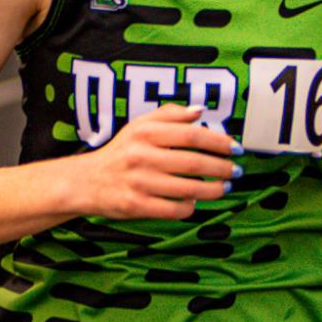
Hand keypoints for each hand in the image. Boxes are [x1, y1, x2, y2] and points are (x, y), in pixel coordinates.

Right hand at [86, 106, 237, 220]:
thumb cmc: (120, 153)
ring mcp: (138, 182)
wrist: (85, 182)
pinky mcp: (136, 206)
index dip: (219, 142)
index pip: (191, 135)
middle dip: (222, 168)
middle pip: (194, 163)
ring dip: (214, 190)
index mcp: (144, 132)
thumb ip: (169, 115)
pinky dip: (190, 207)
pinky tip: (194, 202)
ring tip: (225, 187)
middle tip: (236, 171)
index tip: (235, 148)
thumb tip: (200, 111)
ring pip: (188, 189)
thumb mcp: (138, 126)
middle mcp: (141, 156)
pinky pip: (174, 209)